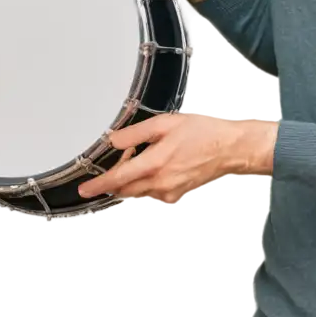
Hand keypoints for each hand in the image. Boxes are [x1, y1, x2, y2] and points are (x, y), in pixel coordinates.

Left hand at [77, 113, 277, 203]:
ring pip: (140, 190)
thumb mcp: (167, 123)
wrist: (231, 148)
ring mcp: (170, 191)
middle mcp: (160, 182)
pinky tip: (161, 162)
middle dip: (116, 179)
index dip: (98, 185)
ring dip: (134, 177)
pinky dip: (149, 180)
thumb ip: (137, 133)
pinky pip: (154, 190)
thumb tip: (113, 141)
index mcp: (155, 163)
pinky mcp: (178, 194)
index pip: (118, 179)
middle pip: (126, 189)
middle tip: (124, 156)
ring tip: (147, 154)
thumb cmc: (203, 131)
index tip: (84, 190)